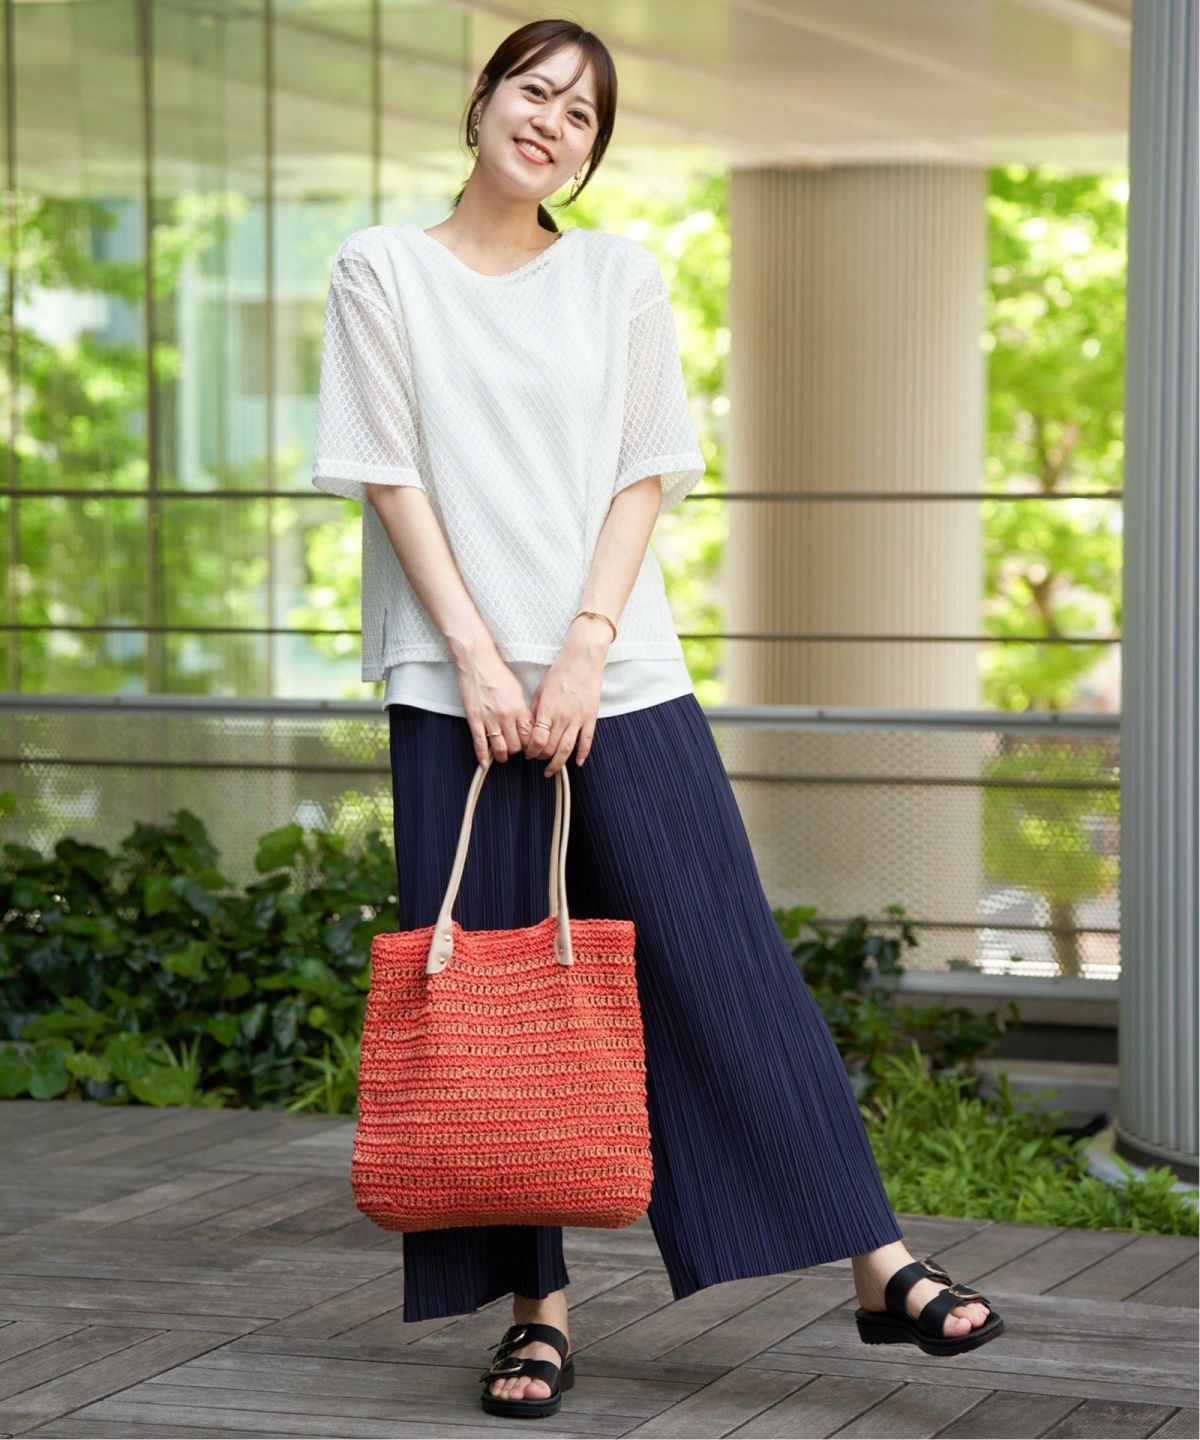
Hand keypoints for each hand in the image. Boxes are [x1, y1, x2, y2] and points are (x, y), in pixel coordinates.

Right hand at [455, 651, 534, 765]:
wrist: (477, 661)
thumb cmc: (497, 672)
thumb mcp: (517, 690)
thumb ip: (522, 710)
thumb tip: (528, 726)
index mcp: (519, 708)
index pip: (530, 736)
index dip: (531, 745)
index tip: (530, 747)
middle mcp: (506, 715)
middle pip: (516, 745)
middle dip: (517, 751)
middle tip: (516, 750)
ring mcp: (489, 718)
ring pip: (500, 748)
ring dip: (503, 755)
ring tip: (503, 755)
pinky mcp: (474, 718)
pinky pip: (479, 743)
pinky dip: (483, 756)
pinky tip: (485, 763)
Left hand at [524, 631, 605, 775]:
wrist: (582, 660)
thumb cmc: (560, 672)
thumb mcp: (541, 690)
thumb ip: (535, 711)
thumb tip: (529, 729)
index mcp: (547, 709)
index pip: (537, 739)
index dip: (531, 750)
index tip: (528, 753)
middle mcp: (562, 717)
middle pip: (550, 748)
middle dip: (541, 758)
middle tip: (537, 760)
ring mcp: (578, 719)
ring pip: (567, 749)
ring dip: (558, 763)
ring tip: (551, 770)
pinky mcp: (591, 718)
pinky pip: (587, 741)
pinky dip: (582, 754)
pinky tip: (577, 762)